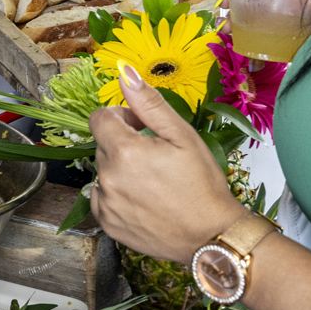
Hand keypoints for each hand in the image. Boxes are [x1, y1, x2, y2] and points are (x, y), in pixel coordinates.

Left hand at [89, 64, 247, 261]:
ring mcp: (106, 203)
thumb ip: (148, 103)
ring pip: (102, 171)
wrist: (210, 236)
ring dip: (120, 168)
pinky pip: (102, 197)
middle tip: (155, 154)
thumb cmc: (202, 183)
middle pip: (103, 144)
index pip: (100, 118)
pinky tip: (143, 198)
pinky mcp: (108, 224)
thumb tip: (124, 73)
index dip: (121, 116)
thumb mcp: (182, 135)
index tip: (141, 126)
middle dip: (123, 142)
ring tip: (152, 180)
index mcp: (124, 150)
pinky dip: (116, 193)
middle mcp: (107, 177)